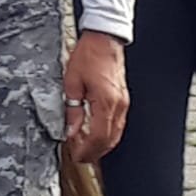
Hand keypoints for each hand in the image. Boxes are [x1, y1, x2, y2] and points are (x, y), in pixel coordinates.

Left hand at [63, 30, 128, 163]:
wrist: (104, 39)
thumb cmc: (88, 55)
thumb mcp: (71, 82)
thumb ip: (73, 110)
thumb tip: (72, 132)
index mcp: (106, 102)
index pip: (99, 137)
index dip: (88, 151)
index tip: (77, 156)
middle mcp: (119, 105)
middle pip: (110, 140)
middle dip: (95, 152)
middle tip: (80, 157)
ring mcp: (123, 102)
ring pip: (116, 134)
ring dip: (102, 145)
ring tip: (85, 149)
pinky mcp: (123, 99)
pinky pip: (118, 124)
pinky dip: (107, 134)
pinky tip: (95, 134)